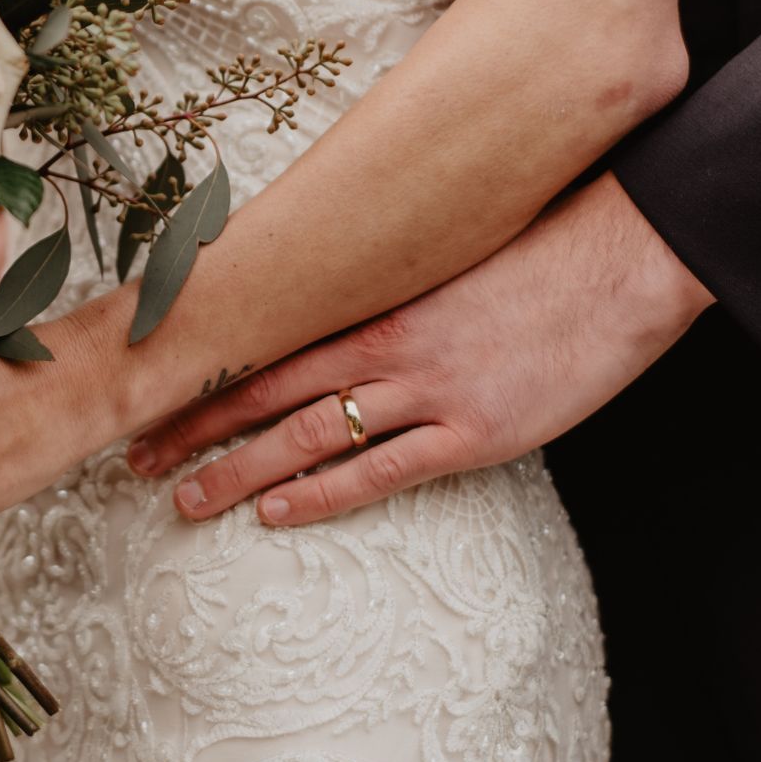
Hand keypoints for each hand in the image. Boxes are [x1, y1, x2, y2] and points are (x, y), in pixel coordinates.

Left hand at [127, 175, 712, 525]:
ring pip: (307, 435)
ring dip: (238, 470)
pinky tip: (274, 512)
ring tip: (185, 499)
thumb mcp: (450, 254)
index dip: (206, 368)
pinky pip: (381, 472)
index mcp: (378, 294)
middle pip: (266, 389)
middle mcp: (388, 342)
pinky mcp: (474, 431)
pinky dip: (320, 496)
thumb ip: (392, 281)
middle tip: (134, 456)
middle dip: (196, 425)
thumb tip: (338, 293)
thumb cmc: (543, 249)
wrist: (625, 258)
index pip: (268, 337)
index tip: (151, 387)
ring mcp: (429, 390)